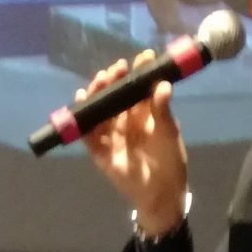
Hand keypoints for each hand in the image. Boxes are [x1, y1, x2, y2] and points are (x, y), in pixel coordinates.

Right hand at [76, 59, 187, 234]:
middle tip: (118, 68)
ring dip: (98, 93)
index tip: (143, 57)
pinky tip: (82, 99)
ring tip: (101, 79)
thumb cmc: (169, 161)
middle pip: (115, 95)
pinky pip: (87, 132)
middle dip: (114, 80)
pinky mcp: (99, 150)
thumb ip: (162, 111)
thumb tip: (163, 85)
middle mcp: (125, 120)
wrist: (160, 193)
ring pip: (100, 109)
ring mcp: (111, 134)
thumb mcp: (168, 134)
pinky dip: (82, 117)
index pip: (139, 88)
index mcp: (144, 113)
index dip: (139, 72)